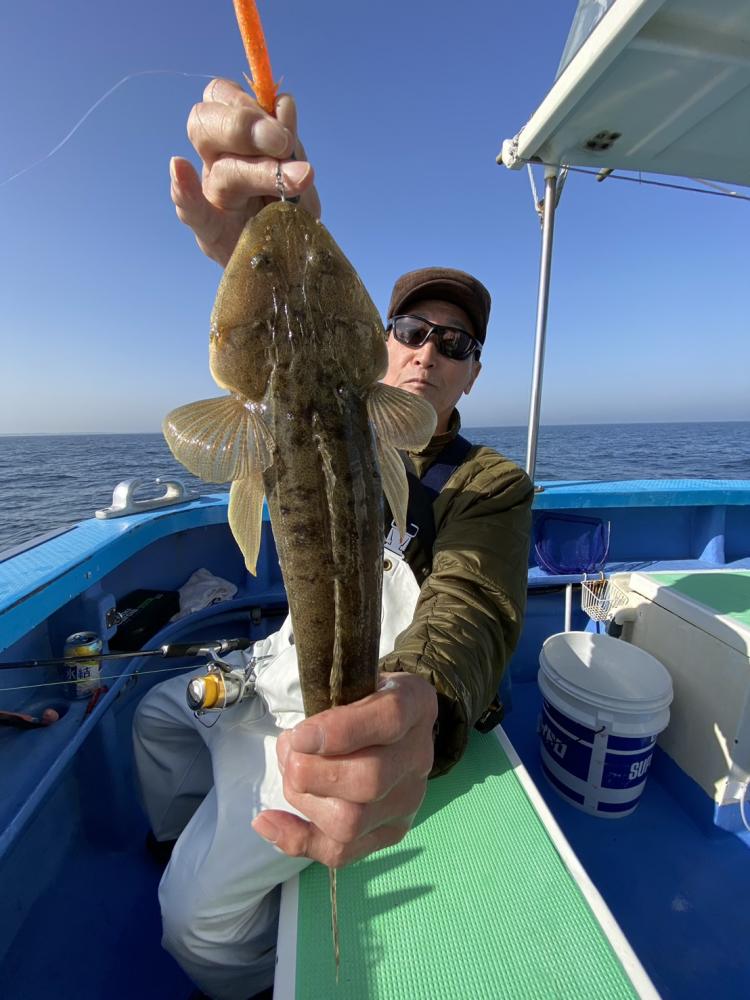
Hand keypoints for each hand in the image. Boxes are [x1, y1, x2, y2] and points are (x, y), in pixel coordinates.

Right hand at [170, 78, 320, 265]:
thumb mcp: (297, 168)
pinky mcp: (210, 231)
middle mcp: (217, 160)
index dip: (246, 101)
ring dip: (253, 168)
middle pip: (204, 122)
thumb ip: (288, 141)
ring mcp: (211, 194)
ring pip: (214, 164)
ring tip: (294, 181)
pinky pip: (190, 208)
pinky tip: (179, 169)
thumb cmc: (291, 207)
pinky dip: (184, 190)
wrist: (293, 256)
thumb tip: (282, 106)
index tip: (282, 128)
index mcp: (235, 137)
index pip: (221, 96)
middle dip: (243, 125)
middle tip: (281, 143)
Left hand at [252, 673, 437, 867]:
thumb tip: (296, 742)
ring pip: (353, 821)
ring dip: (304, 800)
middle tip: (288, 752)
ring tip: (290, 774)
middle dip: (311, 772)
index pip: (389, 719)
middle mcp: (418, 757)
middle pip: (370, 780)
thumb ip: (331, 697)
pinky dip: (297, 840)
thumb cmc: (367, 697)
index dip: (340, 731)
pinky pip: (342, 851)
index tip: (300, 735)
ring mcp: (408, 801)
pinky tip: (268, 822)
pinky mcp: (390, 831)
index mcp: (415, 705)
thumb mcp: (357, 678)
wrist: (401, 725)